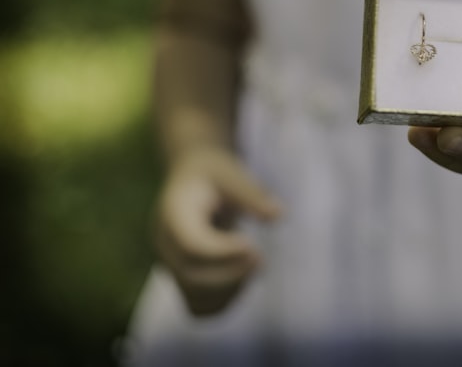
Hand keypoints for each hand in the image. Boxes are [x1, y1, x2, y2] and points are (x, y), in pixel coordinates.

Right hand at [154, 146, 281, 315]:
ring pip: (195, 297)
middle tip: (261, 258)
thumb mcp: (232, 172)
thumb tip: (278, 215)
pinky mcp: (182, 278)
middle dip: (231, 274)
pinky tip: (244, 278)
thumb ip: (252, 194)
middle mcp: (166, 244)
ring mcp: (171, 265)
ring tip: (255, 265)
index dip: (223, 253)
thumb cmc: (215, 173)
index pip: (192, 246)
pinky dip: (224, 302)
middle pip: (192, 276)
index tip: (252, 245)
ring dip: (231, 290)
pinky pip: (199, 306)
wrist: (193, 177)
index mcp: (173, 214)